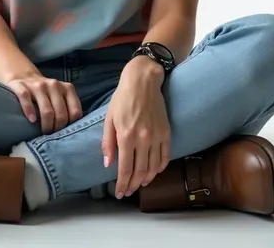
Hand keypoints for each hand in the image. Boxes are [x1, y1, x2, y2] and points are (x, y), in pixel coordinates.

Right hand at [4, 70, 82, 134]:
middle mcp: (54, 85)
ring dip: (46, 126)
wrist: (23, 75)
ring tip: (44, 133)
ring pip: (47, 110)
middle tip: (52, 136)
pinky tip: (31, 121)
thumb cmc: (46, 92)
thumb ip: (68, 108)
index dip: (70, 126)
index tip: (64, 133)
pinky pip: (26, 99)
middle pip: (61, 114)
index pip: (75, 112)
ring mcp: (38, 85)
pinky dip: (29, 111)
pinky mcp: (21, 86)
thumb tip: (75, 130)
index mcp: (67, 88)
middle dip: (57, 129)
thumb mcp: (60, 95)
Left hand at [102, 56, 169, 198]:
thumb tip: (108, 165)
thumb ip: (107, 143)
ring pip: (154, 168)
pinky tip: (154, 171)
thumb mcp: (109, 118)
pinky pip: (165, 157)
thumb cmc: (122, 98)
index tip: (119, 193)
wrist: (143, 81)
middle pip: (140, 172)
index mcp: (126, 136)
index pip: (125, 169)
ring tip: (140, 184)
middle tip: (128, 192)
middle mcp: (143, 139)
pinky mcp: (166, 132)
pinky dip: (159, 168)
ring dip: (147, 180)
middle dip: (133, 185)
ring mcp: (156, 136)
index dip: (122, 184)